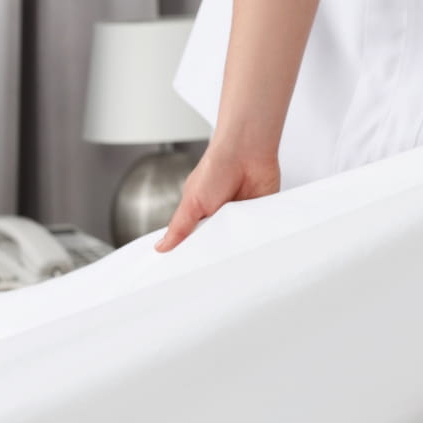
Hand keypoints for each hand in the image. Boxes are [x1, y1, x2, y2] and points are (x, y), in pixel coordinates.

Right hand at [154, 143, 280, 252]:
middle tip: (217, 264)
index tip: (193, 270)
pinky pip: (260, 233)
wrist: (247, 152)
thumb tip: (161, 246)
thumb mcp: (192, 202)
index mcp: (202, 216)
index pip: (198, 243)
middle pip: (221, 247)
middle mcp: (222, 218)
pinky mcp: (261, 216)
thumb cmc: (217, 167)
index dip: (196, 256)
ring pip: (240, 242)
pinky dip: (258, 237)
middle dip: (219, 254)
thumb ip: (179, 227)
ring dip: (239, 245)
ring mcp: (242, 218)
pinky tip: (254, 240)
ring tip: (235, 250)